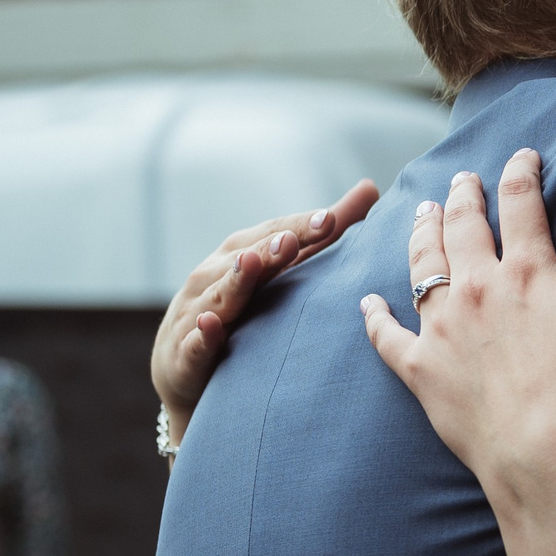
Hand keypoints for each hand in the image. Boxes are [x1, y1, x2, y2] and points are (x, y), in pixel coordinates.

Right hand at [152, 178, 380, 427]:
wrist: (185, 367)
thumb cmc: (243, 308)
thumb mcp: (283, 269)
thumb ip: (324, 236)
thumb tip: (370, 188)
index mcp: (241, 255)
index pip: (273, 235)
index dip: (299, 228)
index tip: (329, 219)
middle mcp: (215, 278)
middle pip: (245, 260)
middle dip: (267, 250)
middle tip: (290, 240)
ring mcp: (197, 314)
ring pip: (218, 296)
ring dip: (234, 281)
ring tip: (250, 264)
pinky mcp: (187, 354)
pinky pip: (194, 344)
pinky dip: (202, 335)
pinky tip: (211, 325)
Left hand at [361, 153, 555, 494]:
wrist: (545, 454)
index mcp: (527, 271)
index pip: (521, 202)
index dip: (522, 171)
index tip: (523, 156)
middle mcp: (476, 288)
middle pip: (462, 225)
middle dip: (463, 195)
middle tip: (462, 180)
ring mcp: (441, 327)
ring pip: (421, 265)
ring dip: (421, 233)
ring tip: (421, 213)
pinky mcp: (420, 368)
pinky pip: (386, 335)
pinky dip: (374, 316)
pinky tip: (368, 301)